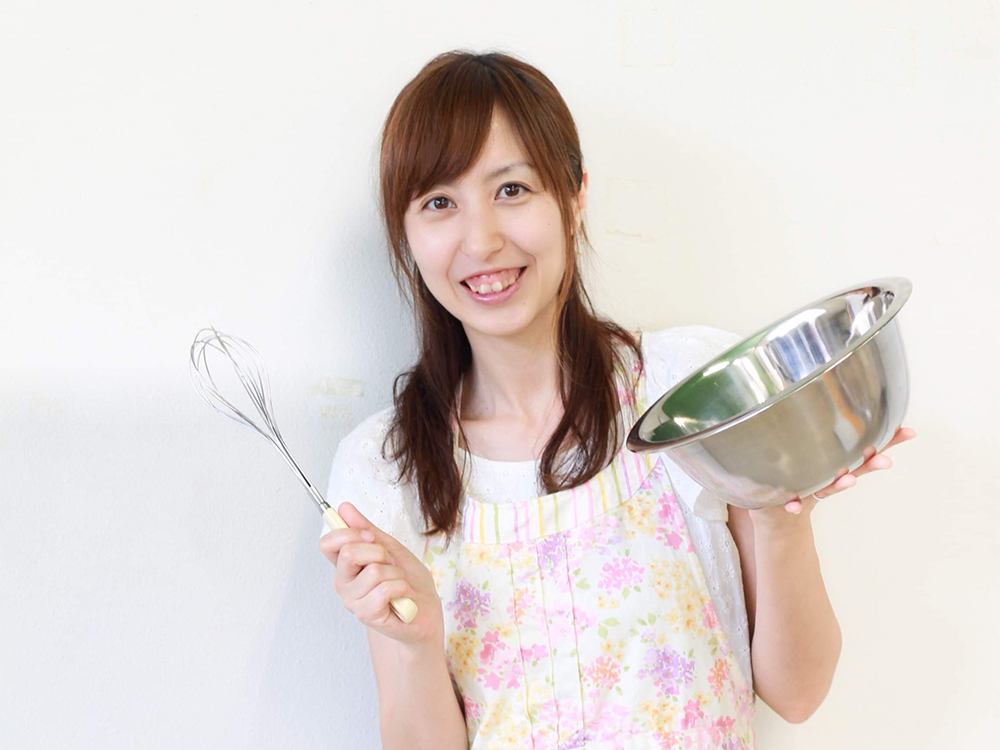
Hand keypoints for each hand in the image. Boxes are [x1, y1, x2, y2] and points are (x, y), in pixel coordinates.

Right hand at [319, 501, 443, 646]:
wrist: (424, 611)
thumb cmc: (408, 580)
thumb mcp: (390, 548)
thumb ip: (367, 530)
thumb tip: (344, 508)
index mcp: (346, 564)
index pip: (328, 543)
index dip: (349, 533)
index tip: (371, 536)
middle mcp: (344, 582)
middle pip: (349, 552)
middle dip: (379, 552)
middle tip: (390, 563)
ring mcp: (353, 600)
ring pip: (374, 571)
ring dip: (395, 573)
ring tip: (398, 583)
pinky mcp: (367, 615)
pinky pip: (385, 589)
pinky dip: (401, 588)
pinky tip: (401, 596)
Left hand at [751, 426, 916, 523]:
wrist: (785, 503)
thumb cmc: (807, 470)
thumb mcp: (822, 450)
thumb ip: (835, 431)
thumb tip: (855, 402)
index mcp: (842, 463)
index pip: (869, 450)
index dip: (888, 441)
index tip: (908, 432)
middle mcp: (834, 477)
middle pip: (857, 468)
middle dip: (871, 464)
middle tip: (886, 460)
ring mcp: (815, 487)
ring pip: (830, 485)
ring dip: (840, 483)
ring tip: (850, 480)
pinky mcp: (794, 498)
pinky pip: (794, 502)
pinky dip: (795, 505)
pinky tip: (793, 506)